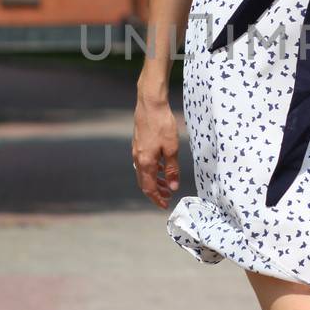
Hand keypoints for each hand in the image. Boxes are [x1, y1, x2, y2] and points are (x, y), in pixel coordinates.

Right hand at [132, 92, 180, 208]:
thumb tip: (172, 187)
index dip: (157, 199)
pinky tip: (161, 167)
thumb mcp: (172, 148)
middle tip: (167, 197)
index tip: (165, 205)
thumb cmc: (162, 125)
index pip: (149, 188)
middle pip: (145, 183)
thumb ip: (172, 169)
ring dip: (155, 181)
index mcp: (145, 162)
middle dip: (156, 192)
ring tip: (167, 185)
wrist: (150, 104)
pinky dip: (152, 170)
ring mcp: (136, 151)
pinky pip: (144, 163)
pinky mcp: (138, 144)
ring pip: (144, 173)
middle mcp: (138, 159)